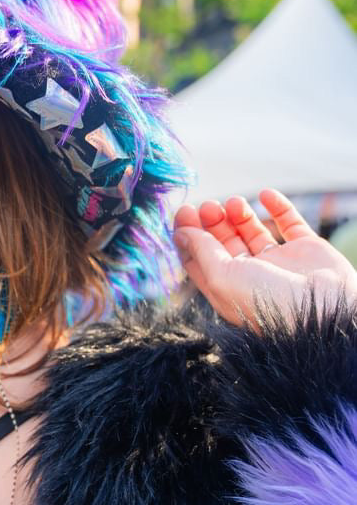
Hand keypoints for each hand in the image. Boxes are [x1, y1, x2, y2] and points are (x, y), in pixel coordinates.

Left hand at [172, 189, 356, 326]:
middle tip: (207, 205)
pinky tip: (266, 194)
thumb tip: (180, 233)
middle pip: (224, 243)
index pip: (200, 259)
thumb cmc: (267, 302)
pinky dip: (278, 207)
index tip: (183, 213)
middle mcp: (252, 276)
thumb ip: (202, 251)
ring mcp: (280, 263)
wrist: (323, 310)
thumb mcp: (222, 276)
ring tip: (234, 203)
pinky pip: (290, 223)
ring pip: (254, 232)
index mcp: (228, 288)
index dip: (189, 236)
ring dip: (240, 214)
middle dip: (213, 222)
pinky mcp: (306, 250)